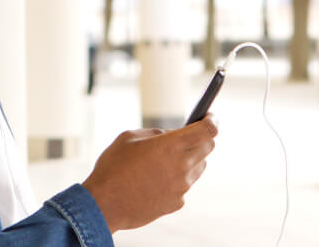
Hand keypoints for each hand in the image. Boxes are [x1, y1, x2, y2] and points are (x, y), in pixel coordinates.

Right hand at [82, 114, 217, 232]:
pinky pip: (185, 185)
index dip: (212, 120)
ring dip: (191, 157)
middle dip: (203, 137)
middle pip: (208, 147)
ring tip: (169, 156)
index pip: (207, 130)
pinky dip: (178, 177)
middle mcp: (182, 166)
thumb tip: (169, 137)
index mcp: (171, 145)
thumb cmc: (114, 166)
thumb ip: (155, 134)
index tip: (210, 116)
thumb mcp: (130, 137)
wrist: (106, 203)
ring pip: (198, 167)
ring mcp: (182, 187)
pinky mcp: (177, 202)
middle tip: (191, 133)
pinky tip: (157, 178)